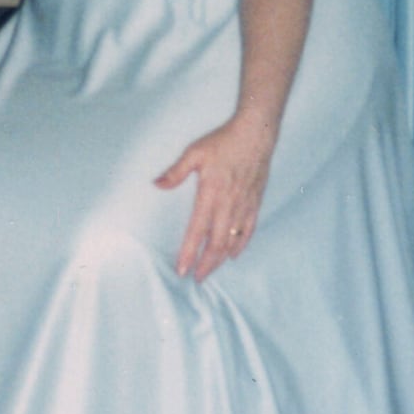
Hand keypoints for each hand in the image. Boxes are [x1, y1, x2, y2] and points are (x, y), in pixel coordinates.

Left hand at [155, 116, 274, 279]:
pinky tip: (233, 255)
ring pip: (232, 240)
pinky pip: (248, 230)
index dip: (189, 252)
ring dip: (220, 259)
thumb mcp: (195, 152)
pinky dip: (240, 245)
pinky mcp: (255, 202)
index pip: (197, 231)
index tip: (181, 269)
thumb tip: (157, 184)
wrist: (256, 134)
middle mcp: (228, 204)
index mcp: (211, 194)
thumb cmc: (223, 141)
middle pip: (216, 243)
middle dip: (205, 264)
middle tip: (195, 278)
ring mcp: (244, 205)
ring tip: (209, 271)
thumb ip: (176, 171)